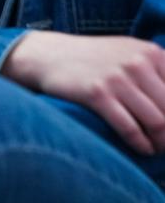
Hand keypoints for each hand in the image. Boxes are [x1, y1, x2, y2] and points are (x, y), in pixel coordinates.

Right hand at [2, 32, 164, 154]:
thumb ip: (157, 72)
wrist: (49, 55)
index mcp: (151, 53)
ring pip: (157, 122)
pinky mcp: (96, 94)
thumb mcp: (130, 53)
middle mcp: (137, 63)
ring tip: (157, 149)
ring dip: (161, 143)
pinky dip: (141, 144)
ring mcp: (116, 78)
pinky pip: (129, 127)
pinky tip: (143, 149)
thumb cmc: (94, 60)